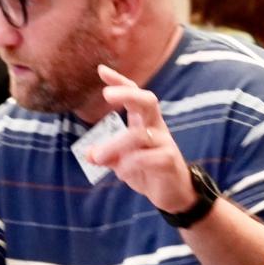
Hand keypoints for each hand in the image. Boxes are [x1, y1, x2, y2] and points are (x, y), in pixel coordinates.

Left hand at [85, 65, 198, 213]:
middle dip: (127, 94)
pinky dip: (129, 164)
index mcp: (145, 122)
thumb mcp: (123, 161)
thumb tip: (88, 154)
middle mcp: (156, 127)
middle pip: (147, 101)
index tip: (101, 70)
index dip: (120, 82)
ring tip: (97, 157)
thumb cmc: (148, 171)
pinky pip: (146, 157)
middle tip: (106, 95)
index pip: (135, 95)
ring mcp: (164, 143)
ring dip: (114, 145)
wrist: (174, 194)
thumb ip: (108, 155)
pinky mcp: (169, 160)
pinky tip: (122, 172)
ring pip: (139, 135)